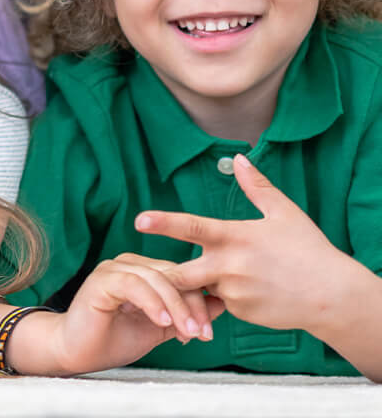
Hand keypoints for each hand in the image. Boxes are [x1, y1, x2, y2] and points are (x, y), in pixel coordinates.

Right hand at [45, 253, 221, 374]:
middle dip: (191, 305)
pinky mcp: (101, 280)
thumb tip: (219, 304)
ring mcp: (113, 269)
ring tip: (187, 332)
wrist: (78, 352)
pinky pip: (132, 284)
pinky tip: (162, 321)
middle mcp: (128, 265)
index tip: (208, 331)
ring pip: (155, 278)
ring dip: (175, 306)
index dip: (198, 301)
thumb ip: (183, 315)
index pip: (179, 277)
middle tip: (202, 333)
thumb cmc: (114, 338)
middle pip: (171, 275)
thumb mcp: (158, 328)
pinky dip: (151, 302)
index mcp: (142, 271)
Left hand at [136, 153, 348, 334]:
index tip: (138, 221)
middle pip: (180, 273)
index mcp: (233, 236)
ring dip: (201, 283)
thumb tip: (237, 158)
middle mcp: (228, 266)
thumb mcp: (283, 212)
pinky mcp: (241, 313)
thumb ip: (256, 186)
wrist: (332, 296)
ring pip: (201, 288)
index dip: (162, 223)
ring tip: (231, 278)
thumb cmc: (307, 249)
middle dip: (168, 273)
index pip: (190, 227)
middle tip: (161, 270)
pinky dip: (223, 297)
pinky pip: (220, 303)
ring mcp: (234, 293)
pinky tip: (248, 291)